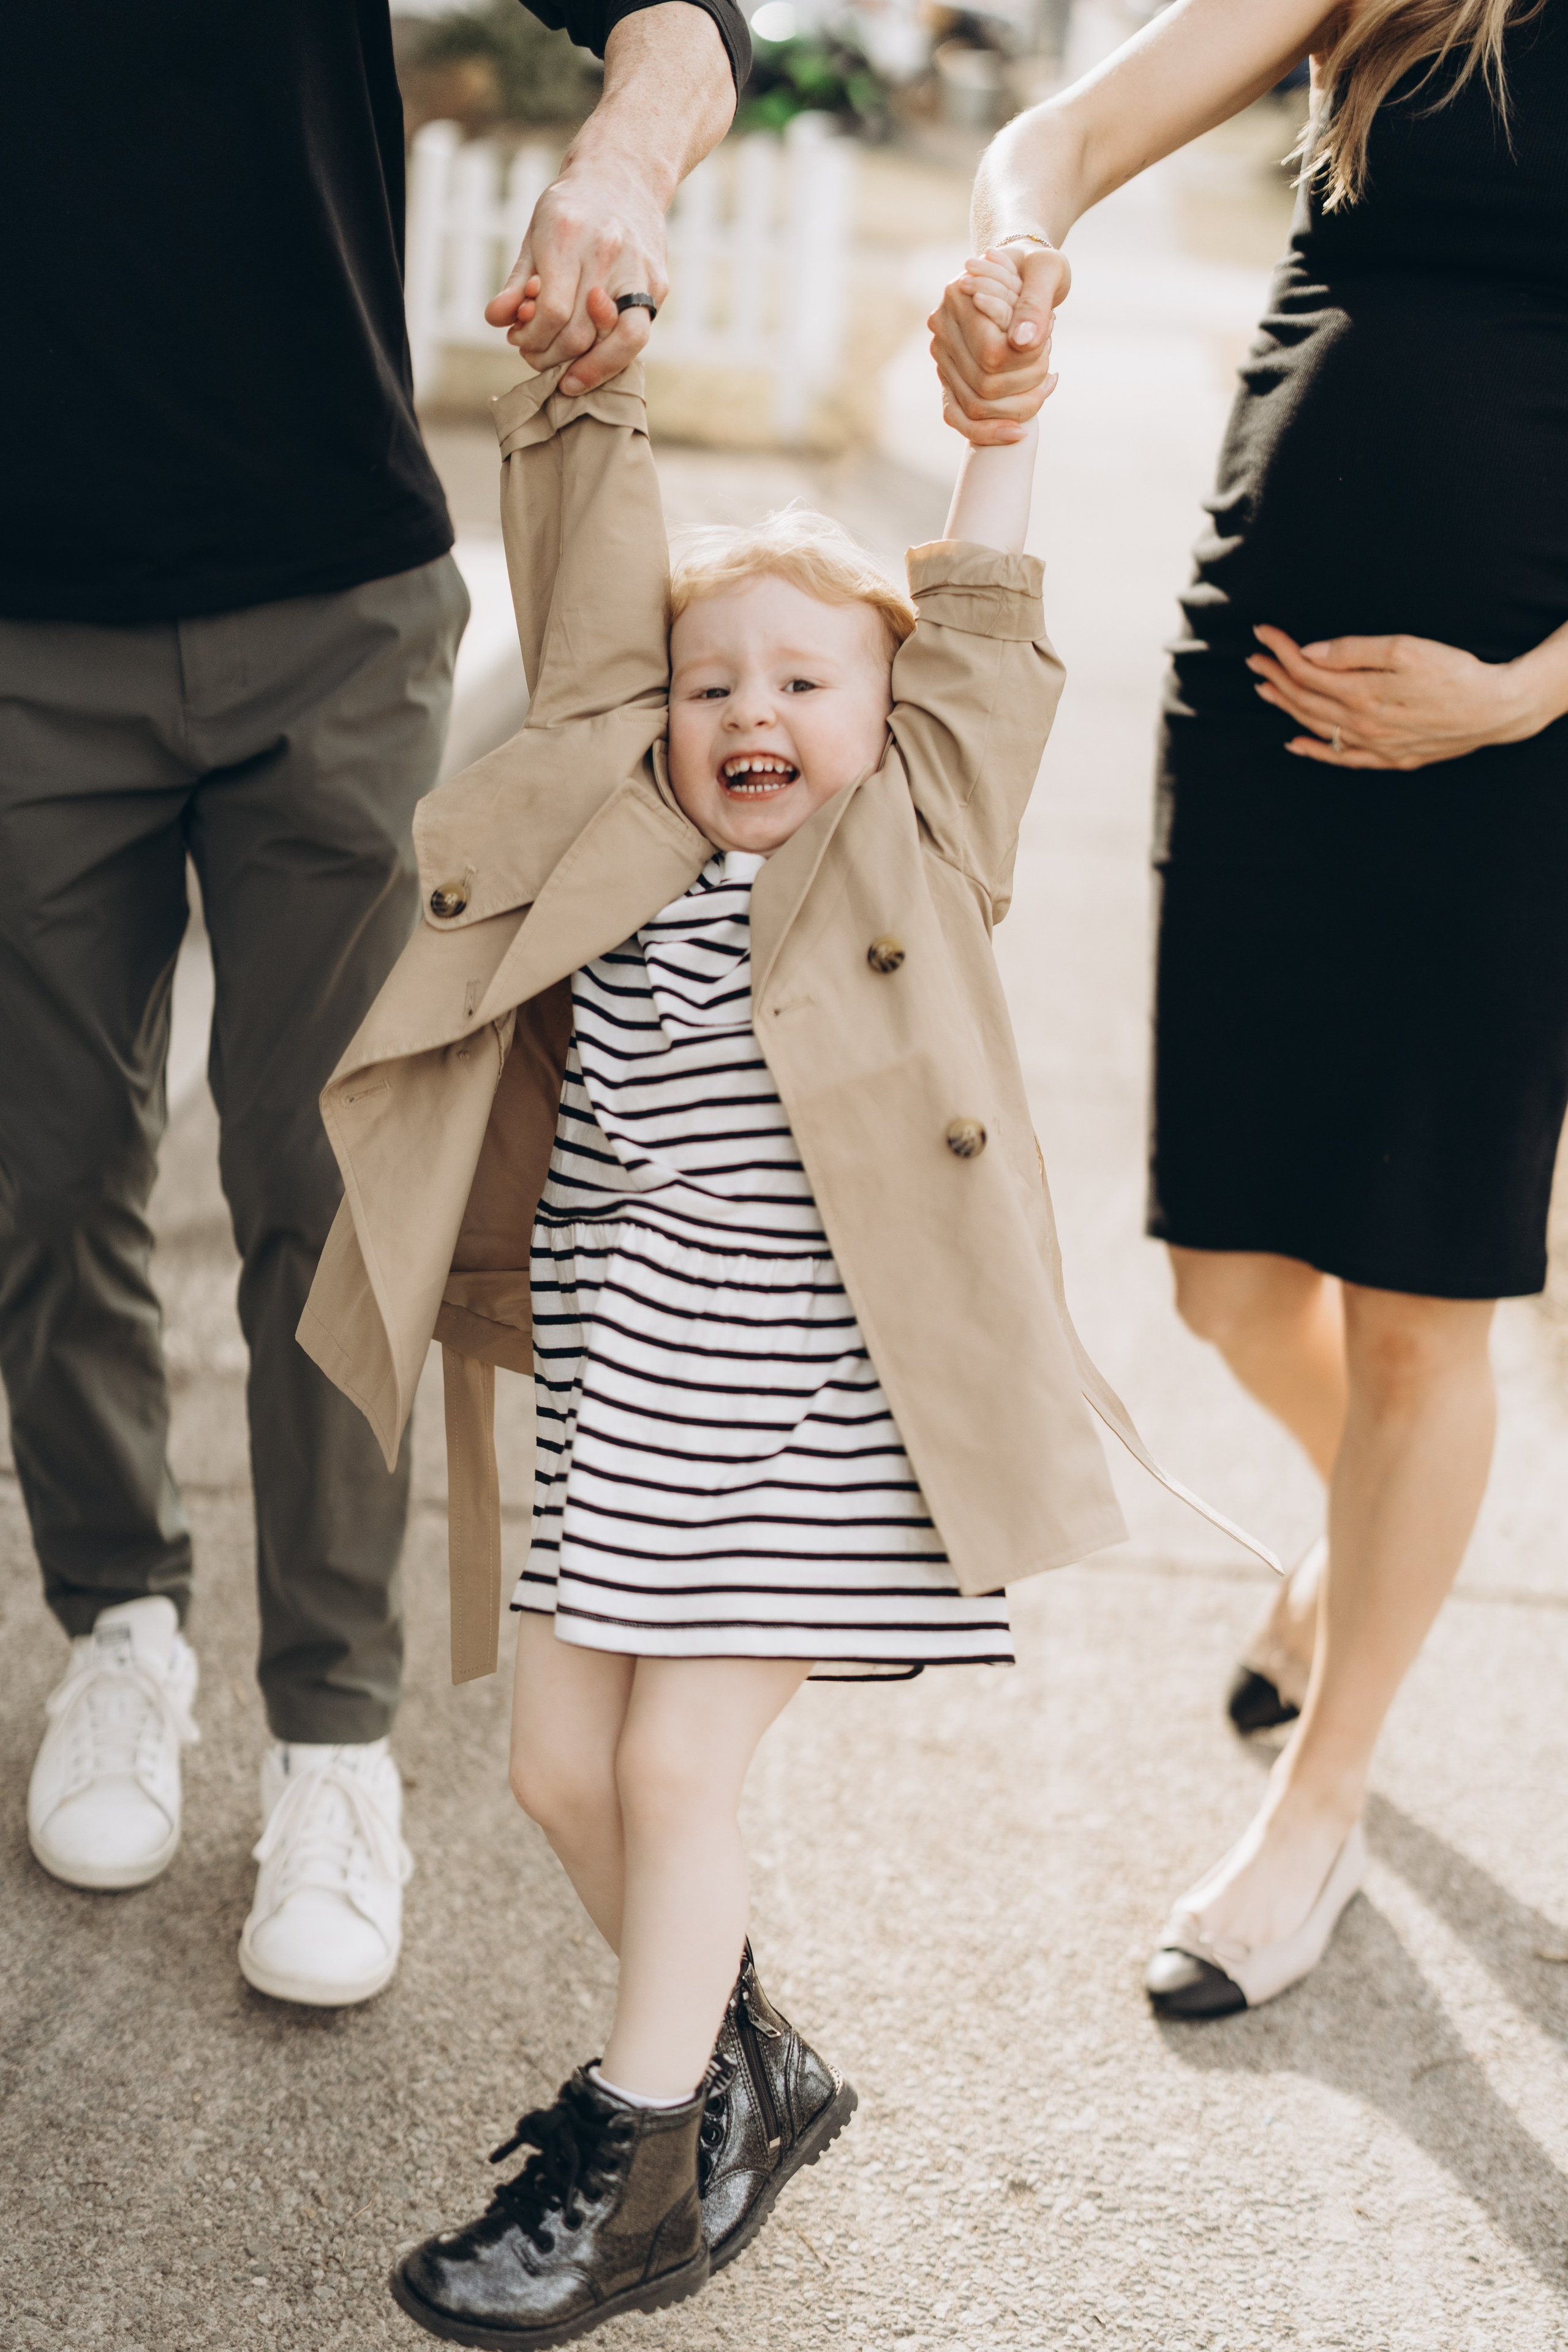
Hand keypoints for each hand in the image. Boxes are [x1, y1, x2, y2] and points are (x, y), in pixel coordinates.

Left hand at [486, 157, 669, 397]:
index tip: (519, 341)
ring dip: (588, 368)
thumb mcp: (535, 236)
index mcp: (568, 236)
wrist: (623, 175)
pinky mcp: (659, 283)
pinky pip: (638, 334)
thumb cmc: (571, 210)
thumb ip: (517, 283)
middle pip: (580, 332)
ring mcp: (639, 269)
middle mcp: (607, 252)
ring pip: (620, 342)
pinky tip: (594, 359)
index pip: (551, 312)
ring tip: (567, 374)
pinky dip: (614, 356)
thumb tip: (496, 319)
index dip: (531, 338)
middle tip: (536, 357)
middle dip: (552, 357)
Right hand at [928, 243, 1068, 446]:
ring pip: (976, 408)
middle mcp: (942, 329)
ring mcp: (942, 357)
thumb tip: (1023, 342)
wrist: (1022, 273)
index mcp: (957, 296)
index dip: (1028, 359)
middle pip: (985, 386)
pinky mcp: (949, 379)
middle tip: (1050, 357)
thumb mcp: (1046, 270)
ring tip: (1045, 376)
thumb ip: (1035, 302)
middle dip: (1028, 381)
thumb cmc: (1036, 268)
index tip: (1050, 335)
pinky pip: (960, 419)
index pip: (992, 353)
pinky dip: (991, 432)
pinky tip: (1021, 429)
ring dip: (1019, 404)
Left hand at [1248, 627, 1540, 769]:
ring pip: (1317, 727)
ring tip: (1265, 690)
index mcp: (1362, 693)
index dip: (1281, 649)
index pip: (1306, 670)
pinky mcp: (1390, 758)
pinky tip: (1295, 743)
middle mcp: (1362, 724)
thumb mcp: (1405, 649)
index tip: (1262, 632)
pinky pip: (1341, 758)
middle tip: (1254, 660)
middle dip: (1276, 676)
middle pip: (1305, 699)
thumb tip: (1309, 653)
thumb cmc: (1455, 672)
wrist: (1496, 709)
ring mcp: (1374, 745)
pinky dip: (1314, 750)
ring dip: (1287, 707)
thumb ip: (1353, 650)